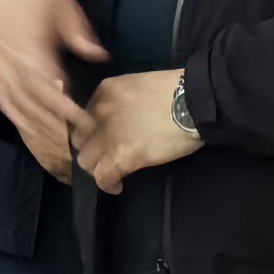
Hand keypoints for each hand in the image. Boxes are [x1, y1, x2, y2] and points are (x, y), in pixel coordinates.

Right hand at [0, 0, 103, 180]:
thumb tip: (99, 56)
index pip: (46, 83)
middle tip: (73, 138)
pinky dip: (11, 111)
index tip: (81, 119)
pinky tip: (25, 125)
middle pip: (29, 97)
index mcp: (28, 43)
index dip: (63, 105)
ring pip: (12, 100)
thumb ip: (80, 34)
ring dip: (32, 121)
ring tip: (52, 139)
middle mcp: (8, 57)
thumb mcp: (65, 6)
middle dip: (51, 120)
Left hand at [74, 71, 199, 193]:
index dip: (93, 132)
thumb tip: (122, 120)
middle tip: (108, 156)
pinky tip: (117, 186)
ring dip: (98, 168)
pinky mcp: (122, 156)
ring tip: (113, 172)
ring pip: (86, 160)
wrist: (194, 101)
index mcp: (104, 92)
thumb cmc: (176, 92)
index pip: (84, 118)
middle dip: (92, 149)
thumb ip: (123, 102)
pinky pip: (102, 176)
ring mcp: (108, 136)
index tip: (105, 139)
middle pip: (80, 139)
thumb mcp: (138, 87)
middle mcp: (99, 113)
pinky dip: (107, 184)